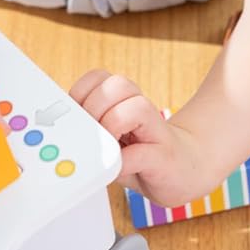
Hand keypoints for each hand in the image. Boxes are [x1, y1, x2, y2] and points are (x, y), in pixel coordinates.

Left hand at [70, 69, 205, 206]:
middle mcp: (141, 108)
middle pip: (117, 85)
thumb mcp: (112, 142)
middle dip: (94, 109)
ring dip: (112, 127)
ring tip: (109, 148)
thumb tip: (65, 133)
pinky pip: (140, 152)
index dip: (81, 93)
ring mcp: (156, 129)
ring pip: (134, 106)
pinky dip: (124, 162)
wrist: (185, 172)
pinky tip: (120, 168)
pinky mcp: (164, 155)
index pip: (98, 77)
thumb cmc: (142, 157)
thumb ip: (92, 133)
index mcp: (124, 101)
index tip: (76, 116)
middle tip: (92, 133)